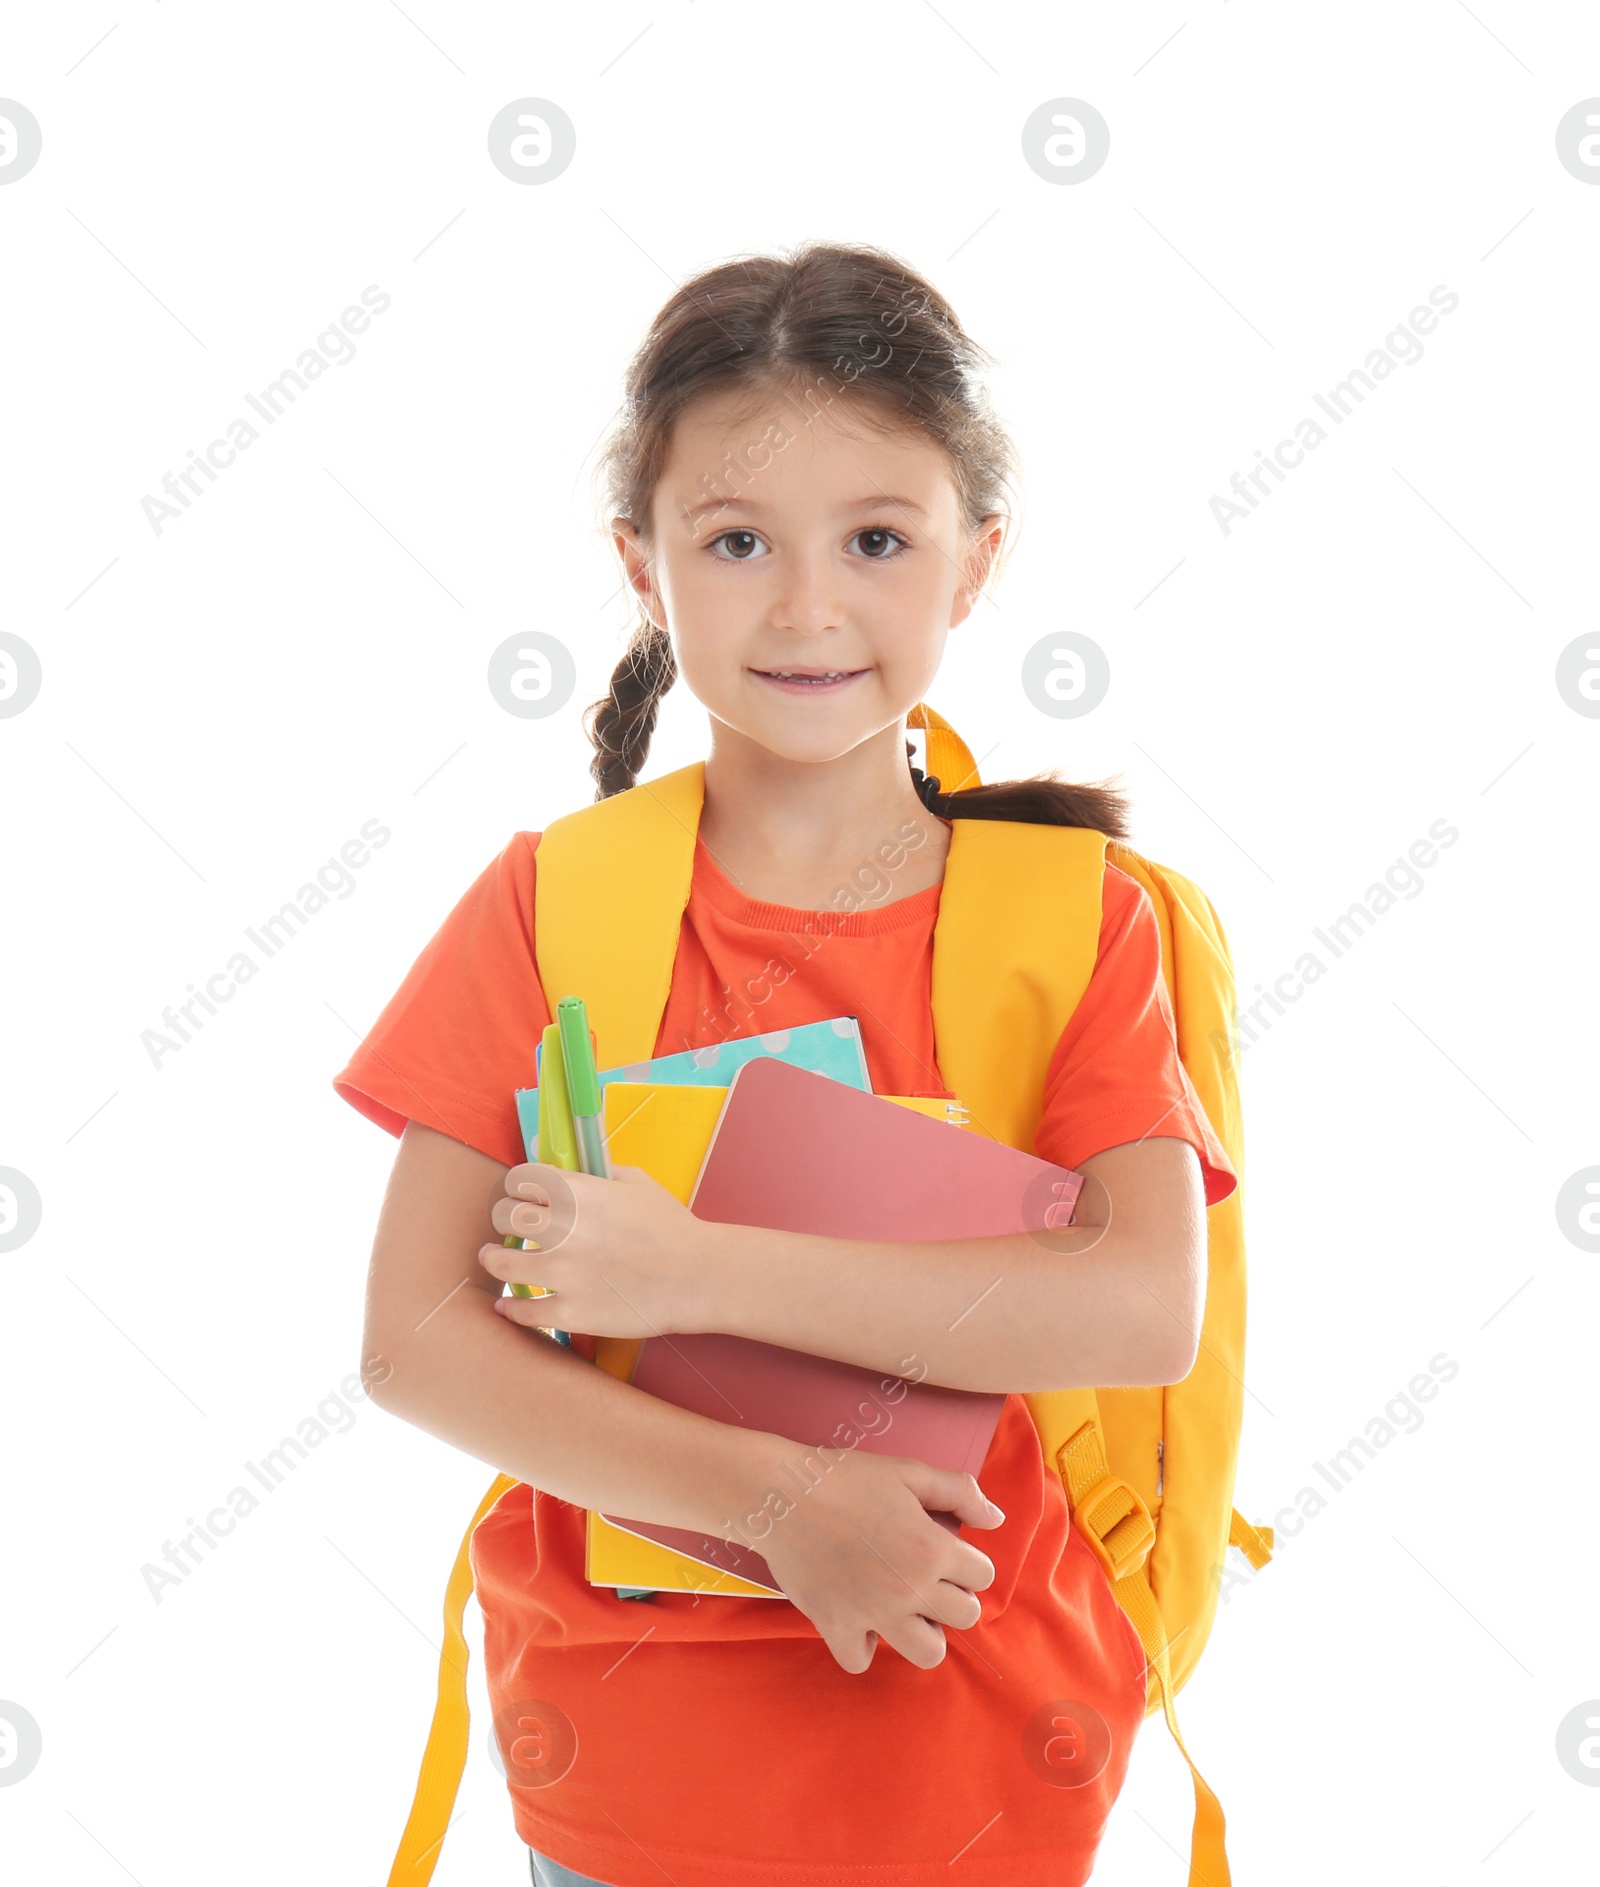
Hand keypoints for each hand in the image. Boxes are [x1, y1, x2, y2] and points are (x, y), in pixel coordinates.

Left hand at [478, 1160, 717, 1338]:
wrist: (697, 1276)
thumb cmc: (671, 1226)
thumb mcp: (636, 1183)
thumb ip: (594, 1170)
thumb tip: (558, 1155)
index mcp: (578, 1193)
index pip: (520, 1179)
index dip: (518, 1186)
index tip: (521, 1195)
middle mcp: (563, 1229)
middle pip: (505, 1216)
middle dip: (505, 1218)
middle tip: (509, 1226)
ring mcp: (564, 1273)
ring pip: (502, 1262)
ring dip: (494, 1258)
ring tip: (494, 1257)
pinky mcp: (570, 1312)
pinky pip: (524, 1310)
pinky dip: (511, 1308)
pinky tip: (506, 1305)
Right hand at [742, 1440, 1003, 1673]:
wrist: (780, 1493)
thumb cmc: (845, 1477)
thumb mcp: (909, 1471)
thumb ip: (960, 1491)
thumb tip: (996, 1519)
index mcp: (931, 1549)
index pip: (983, 1575)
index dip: (968, 1560)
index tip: (945, 1550)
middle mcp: (909, 1589)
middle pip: (965, 1616)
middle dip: (953, 1595)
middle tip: (925, 1576)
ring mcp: (874, 1614)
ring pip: (928, 1652)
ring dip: (922, 1631)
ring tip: (903, 1605)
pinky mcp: (837, 1628)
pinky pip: (863, 1660)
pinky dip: (863, 1645)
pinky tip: (860, 1617)